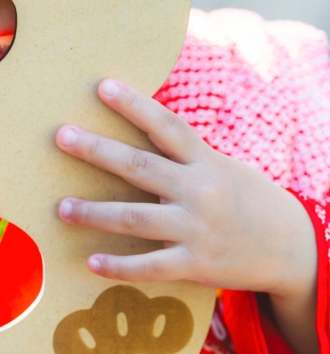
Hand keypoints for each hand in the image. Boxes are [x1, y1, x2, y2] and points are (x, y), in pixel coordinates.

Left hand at [55, 79, 321, 353]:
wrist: (293, 247)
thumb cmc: (246, 199)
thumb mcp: (222, 167)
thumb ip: (183, 156)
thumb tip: (135, 132)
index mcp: (206, 161)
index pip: (167, 126)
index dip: (135, 104)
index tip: (102, 87)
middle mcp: (200, 191)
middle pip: (140, 167)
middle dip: (98, 151)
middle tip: (62, 136)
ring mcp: (197, 229)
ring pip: (136, 219)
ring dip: (95, 213)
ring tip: (62, 208)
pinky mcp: (196, 265)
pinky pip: (151, 266)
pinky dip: (120, 266)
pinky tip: (91, 262)